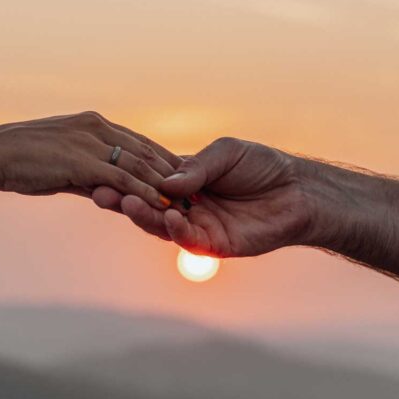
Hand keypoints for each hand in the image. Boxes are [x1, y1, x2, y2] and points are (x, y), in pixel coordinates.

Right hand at [0, 111, 180, 209]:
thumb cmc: (17, 162)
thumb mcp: (58, 164)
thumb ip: (84, 175)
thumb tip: (103, 192)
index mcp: (91, 123)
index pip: (137, 141)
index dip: (162, 158)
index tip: (182, 175)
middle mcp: (96, 127)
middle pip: (146, 150)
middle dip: (173, 170)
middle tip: (198, 188)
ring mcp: (91, 143)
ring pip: (140, 163)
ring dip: (166, 183)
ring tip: (188, 200)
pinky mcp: (83, 162)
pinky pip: (124, 179)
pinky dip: (145, 192)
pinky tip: (162, 206)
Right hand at [93, 137, 312, 256]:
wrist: (298, 190)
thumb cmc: (263, 165)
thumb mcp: (225, 154)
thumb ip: (196, 168)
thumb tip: (166, 181)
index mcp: (185, 182)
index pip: (148, 182)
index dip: (127, 178)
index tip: (102, 170)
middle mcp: (187, 206)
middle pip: (148, 206)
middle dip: (123, 200)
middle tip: (99, 192)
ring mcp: (199, 227)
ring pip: (162, 225)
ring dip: (143, 215)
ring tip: (126, 203)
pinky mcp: (215, 245)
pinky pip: (189, 240)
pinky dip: (176, 229)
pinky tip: (168, 216)